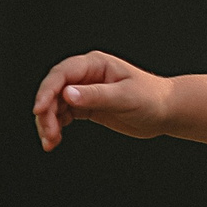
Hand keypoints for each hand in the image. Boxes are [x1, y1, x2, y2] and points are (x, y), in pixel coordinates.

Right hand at [32, 52, 174, 149]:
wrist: (167, 111)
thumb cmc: (153, 98)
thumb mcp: (125, 97)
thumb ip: (97, 95)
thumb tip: (68, 94)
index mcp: (94, 64)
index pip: (62, 74)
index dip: (47, 91)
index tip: (38, 110)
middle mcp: (86, 76)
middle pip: (54, 91)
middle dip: (46, 111)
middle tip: (48, 132)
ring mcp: (85, 91)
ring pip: (55, 105)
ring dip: (48, 122)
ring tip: (50, 141)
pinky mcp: (87, 107)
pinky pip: (64, 115)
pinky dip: (57, 127)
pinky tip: (55, 139)